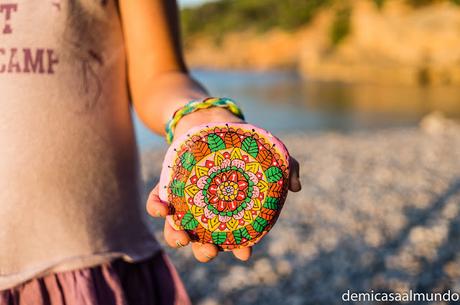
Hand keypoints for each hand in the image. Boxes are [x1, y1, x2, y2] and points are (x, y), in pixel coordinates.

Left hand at [146, 107, 301, 261]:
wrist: (216, 124)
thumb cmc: (245, 147)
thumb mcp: (271, 155)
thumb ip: (288, 169)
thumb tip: (296, 187)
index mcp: (232, 213)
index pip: (238, 238)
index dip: (242, 249)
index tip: (245, 253)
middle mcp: (208, 214)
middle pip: (204, 242)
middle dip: (205, 251)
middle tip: (209, 249)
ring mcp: (187, 203)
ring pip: (178, 230)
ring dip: (177, 237)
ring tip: (182, 235)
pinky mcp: (169, 188)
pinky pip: (158, 203)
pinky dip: (157, 208)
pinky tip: (162, 209)